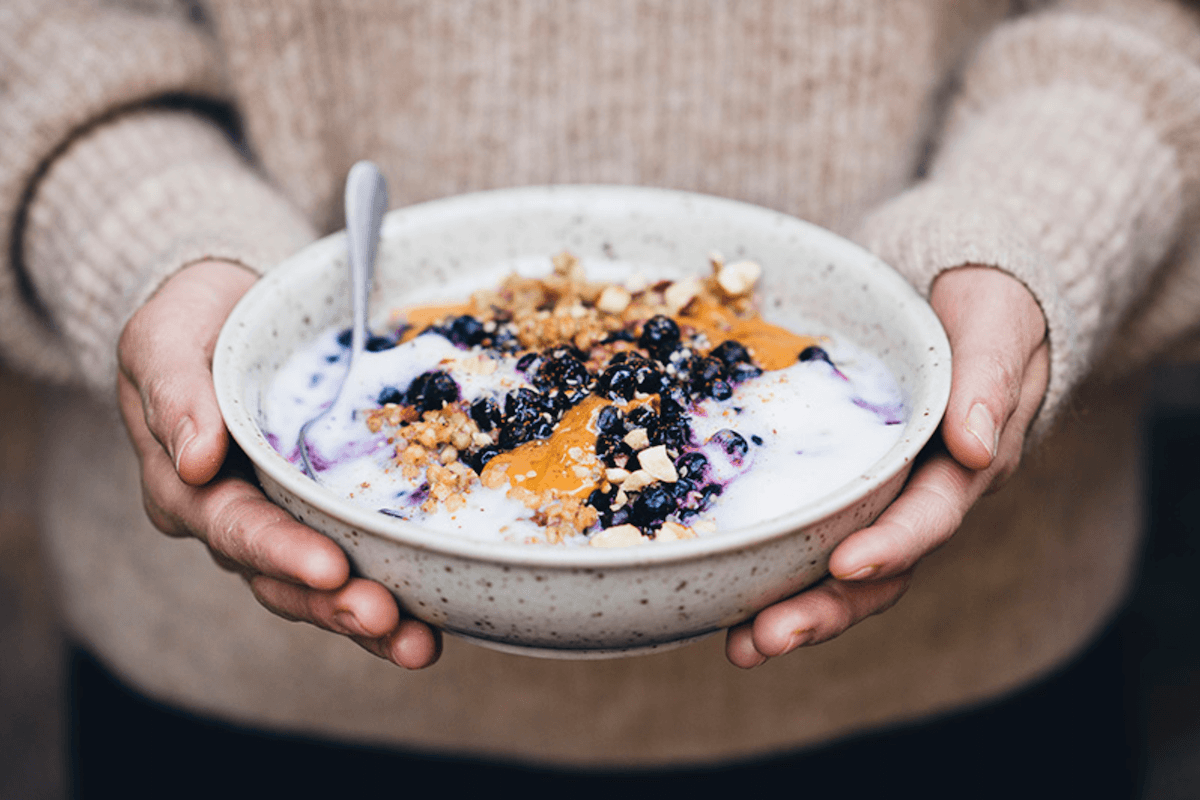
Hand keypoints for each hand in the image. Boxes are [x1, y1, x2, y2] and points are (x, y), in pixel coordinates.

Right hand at [117, 259, 440, 668]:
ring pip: (325, 588)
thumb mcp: (164, 338)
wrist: (239, 307)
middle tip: (386, 618)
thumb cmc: (195, 320)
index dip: (281, 553)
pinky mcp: (334, 513)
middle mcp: (239, 521)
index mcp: (190, 489)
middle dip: (334, 606)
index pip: (235, 529)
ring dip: (370, 622)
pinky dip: (400, 590)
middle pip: (284, 580)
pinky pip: (363, 560)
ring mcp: (290, 522)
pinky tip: (438, 617)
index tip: (330, 569)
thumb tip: (195, 462)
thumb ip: (174, 395)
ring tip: (418, 644)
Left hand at [726, 265, 1049, 667]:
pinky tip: (724, 599)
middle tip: (764, 639)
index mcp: (965, 467)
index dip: (892, 544)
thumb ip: (990, 378)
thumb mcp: (998, 324)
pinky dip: (771, 573)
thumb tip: (975, 448)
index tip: (845, 563)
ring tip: (739, 647)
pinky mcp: (843, 491)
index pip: (930, 517)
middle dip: (823, 610)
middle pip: (878, 572)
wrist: (959, 299)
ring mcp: (880, 502)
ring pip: (840, 575)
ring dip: (792, 613)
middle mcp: (922, 499)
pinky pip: (809, 539)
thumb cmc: (986, 308)